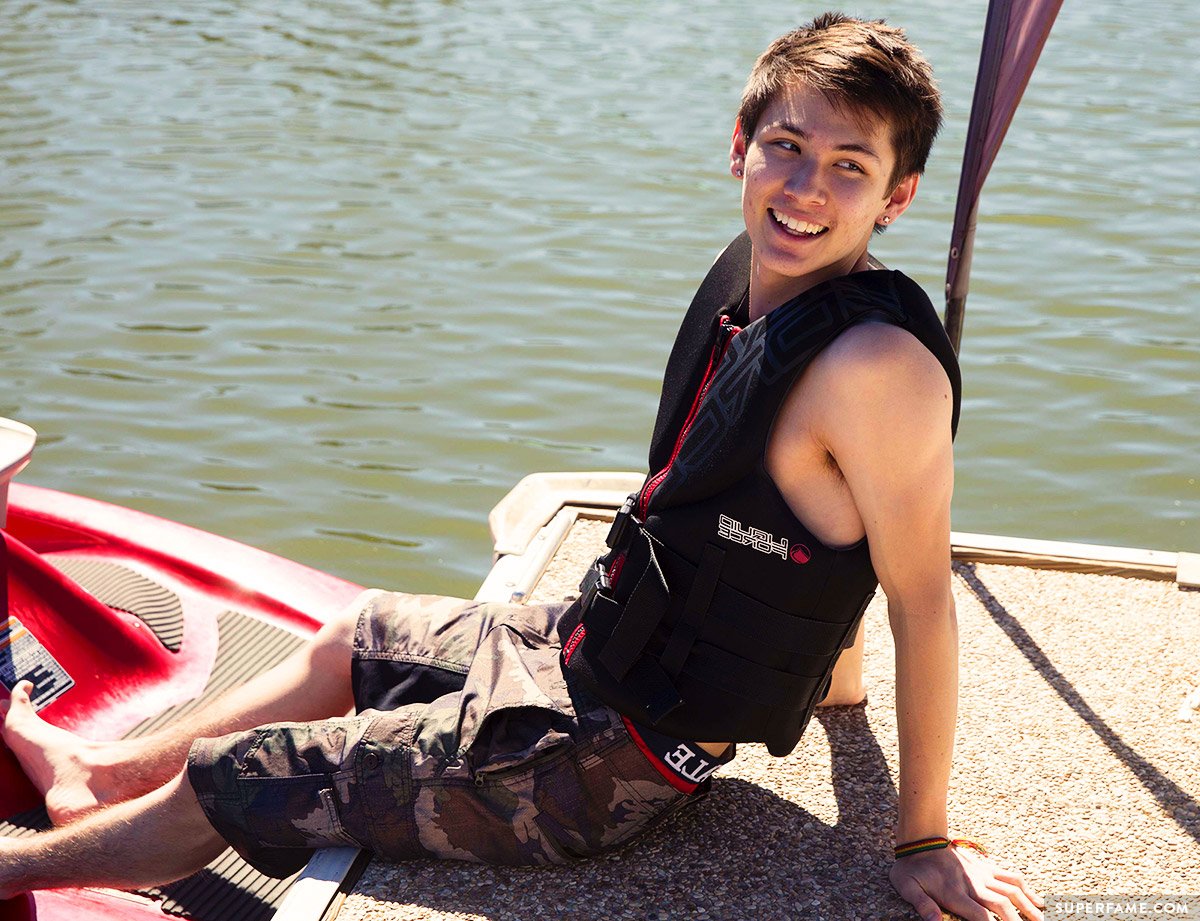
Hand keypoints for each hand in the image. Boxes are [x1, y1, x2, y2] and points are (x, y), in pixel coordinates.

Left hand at [890, 844, 1043, 920]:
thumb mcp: (906, 886)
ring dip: (1028, 906)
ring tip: (1041, 920)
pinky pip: (1011, 876)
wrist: (919, 839)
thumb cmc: (911, 868)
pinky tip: (1038, 901)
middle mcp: (973, 883)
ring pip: (1012, 889)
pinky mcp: (986, 866)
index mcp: (955, 893)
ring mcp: (982, 873)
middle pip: (1002, 905)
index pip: (980, 916)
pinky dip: (1027, 888)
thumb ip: (921, 904)